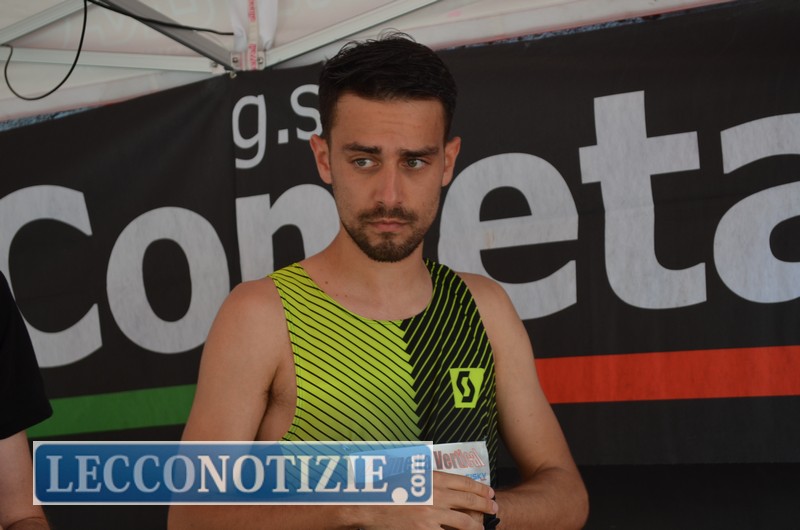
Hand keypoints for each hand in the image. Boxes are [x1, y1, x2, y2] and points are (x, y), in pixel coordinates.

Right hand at [359, 471, 496, 529]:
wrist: (368, 503)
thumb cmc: (386, 485)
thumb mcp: (409, 472)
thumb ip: (428, 475)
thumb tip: (443, 478)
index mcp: (433, 478)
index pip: (465, 483)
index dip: (481, 488)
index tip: (490, 492)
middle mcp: (437, 495)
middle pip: (470, 501)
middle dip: (486, 506)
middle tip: (494, 508)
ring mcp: (432, 515)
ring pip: (464, 523)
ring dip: (477, 527)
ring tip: (482, 529)